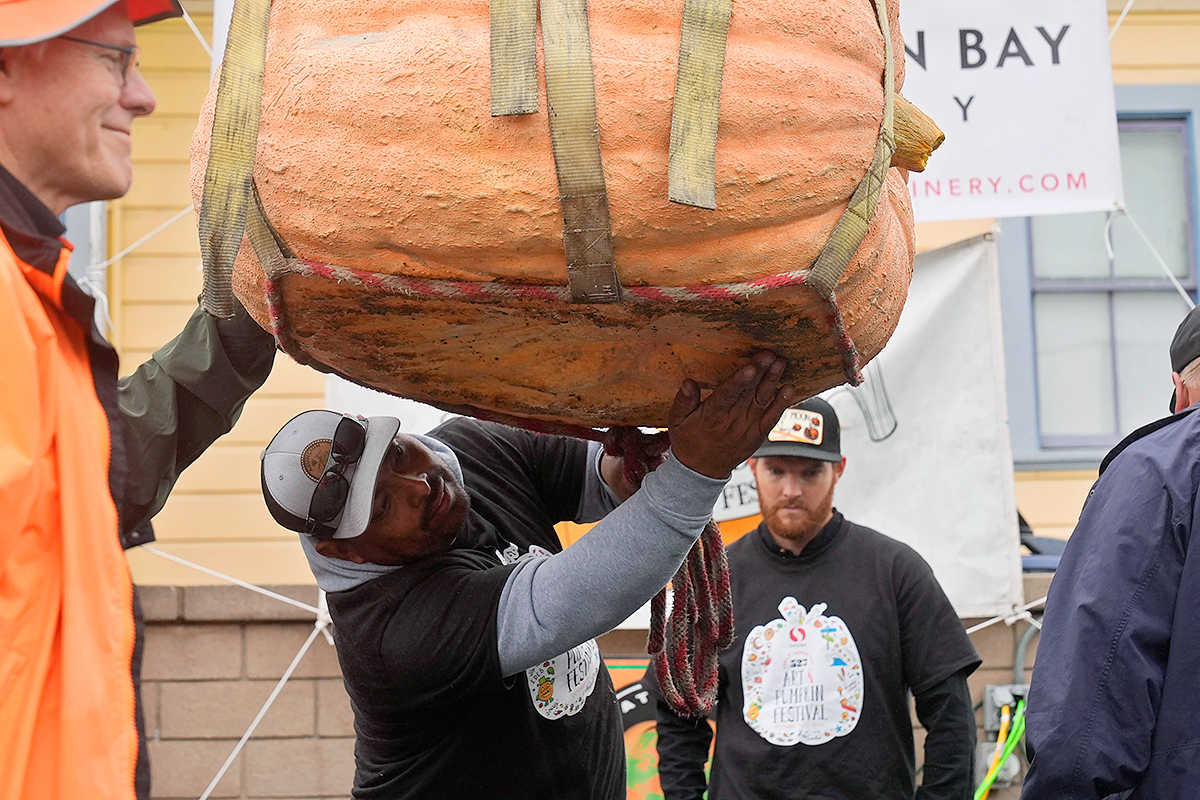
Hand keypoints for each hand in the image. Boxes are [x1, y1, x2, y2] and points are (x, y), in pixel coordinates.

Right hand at [667, 351, 794, 478]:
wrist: (701, 471)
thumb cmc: (688, 441)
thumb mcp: (676, 421)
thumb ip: (682, 401)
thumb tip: (688, 383)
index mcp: (711, 416)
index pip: (727, 395)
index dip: (740, 380)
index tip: (750, 367)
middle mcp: (731, 422)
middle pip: (748, 394)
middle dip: (760, 373)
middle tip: (770, 355)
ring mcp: (747, 429)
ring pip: (762, 402)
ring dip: (772, 382)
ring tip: (780, 364)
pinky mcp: (757, 435)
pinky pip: (772, 419)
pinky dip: (781, 404)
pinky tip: (788, 389)